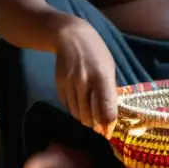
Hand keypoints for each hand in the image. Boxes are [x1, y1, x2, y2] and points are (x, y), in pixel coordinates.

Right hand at [54, 19, 117, 137]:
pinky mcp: (59, 85)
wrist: (70, 36)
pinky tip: (80, 105)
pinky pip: (68, 106)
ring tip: (90, 118)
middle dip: (96, 125)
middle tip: (99, 127)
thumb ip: (109, 90)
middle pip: (89, 115)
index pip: (106, 109)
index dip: (108, 124)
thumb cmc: (96, 52)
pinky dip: (75, 110)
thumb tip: (109, 114)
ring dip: (85, 119)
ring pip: (77, 113)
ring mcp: (70, 84)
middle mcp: (85, 82)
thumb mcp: (109, 67)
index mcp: (102, 77)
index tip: (109, 131)